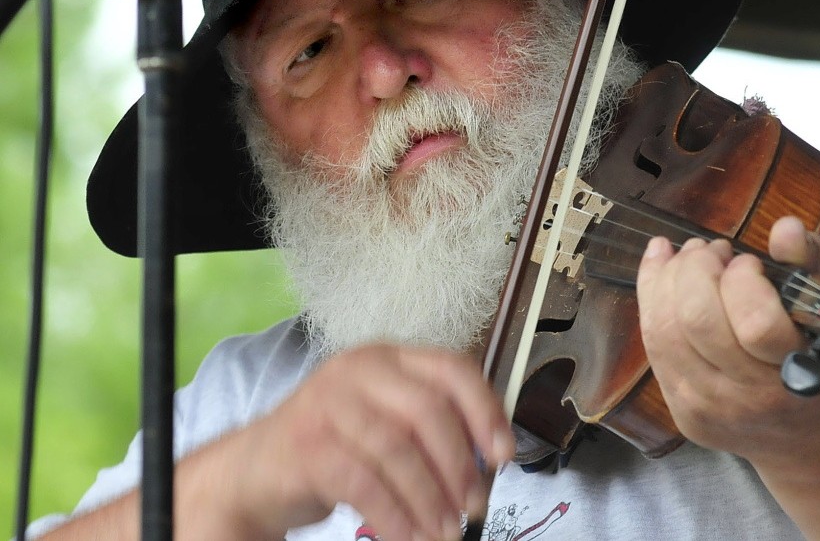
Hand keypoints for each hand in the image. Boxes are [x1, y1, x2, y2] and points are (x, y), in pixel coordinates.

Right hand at [215, 344, 513, 540]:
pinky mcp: (307, 444)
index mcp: (388, 358)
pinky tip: (409, 535)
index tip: (504, 453)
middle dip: (460, 465)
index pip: (452, 367)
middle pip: (428, 410)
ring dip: (430, 499)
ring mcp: (328, 403)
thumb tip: (489, 458)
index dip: (485, 410)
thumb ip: (430, 426)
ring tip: (445, 531)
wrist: (254, 470)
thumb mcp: (384, 421)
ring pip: (398, 449)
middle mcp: (359, 369)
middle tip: (475, 505)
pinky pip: (364, 483)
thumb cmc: (332, 446)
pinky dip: (395, 515)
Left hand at [635, 217, 819, 460]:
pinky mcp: (679, 409)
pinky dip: (650, 294)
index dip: (744, 279)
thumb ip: (813, 263)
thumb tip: (783, 228)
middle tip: (714, 249)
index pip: (756, 323)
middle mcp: (749, 399)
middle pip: (697, 320)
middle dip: (697, 267)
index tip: (751, 262)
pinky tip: (661, 264)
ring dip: (668, 276)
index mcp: (800, 376)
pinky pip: (651, 342)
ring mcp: (707, 408)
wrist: (812, 439)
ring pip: (663, 329)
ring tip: (691, 255)